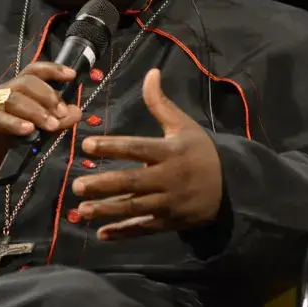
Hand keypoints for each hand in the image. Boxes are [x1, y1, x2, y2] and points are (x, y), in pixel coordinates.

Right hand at [0, 62, 82, 186]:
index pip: (33, 71)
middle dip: (48, 95)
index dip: (52, 69)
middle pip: (25, 82)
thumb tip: (77, 112)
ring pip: (13, 99)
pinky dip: (14, 123)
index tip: (72, 75)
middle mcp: (0, 93)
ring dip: (36, 111)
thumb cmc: (1, 143)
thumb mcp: (32, 131)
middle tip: (61, 114)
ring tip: (51, 126)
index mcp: (13, 91)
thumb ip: (54, 121)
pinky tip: (28, 130)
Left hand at [70, 68, 222, 239]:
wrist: (231, 186)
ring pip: (134, 208)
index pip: (136, 148)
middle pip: (131, 182)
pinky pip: (144, 228)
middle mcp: (168, 178)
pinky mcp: (170, 221)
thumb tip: (151, 72)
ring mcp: (169, 203)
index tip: (86, 145)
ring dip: (106, 210)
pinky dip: (123, 232)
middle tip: (76, 186)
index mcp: (169, 151)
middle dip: (103, 185)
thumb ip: (161, 103)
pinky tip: (101, 234)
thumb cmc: (200, 151)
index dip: (111, 146)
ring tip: (80, 211)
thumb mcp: (183, 125)